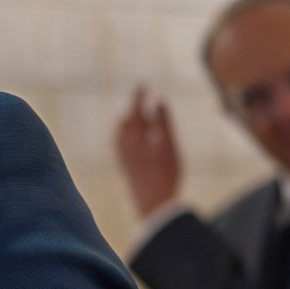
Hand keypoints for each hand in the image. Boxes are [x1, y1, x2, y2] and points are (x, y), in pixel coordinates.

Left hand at [113, 85, 180, 217]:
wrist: (153, 205)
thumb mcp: (169, 146)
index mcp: (134, 137)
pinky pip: (120, 144)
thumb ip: (163, 123)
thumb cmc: (165, 175)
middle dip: (134, 108)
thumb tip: (159, 101)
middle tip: (141, 97)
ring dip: (129, 121)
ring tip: (137, 114)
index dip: (139, 96)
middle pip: (126, 121)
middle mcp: (124, 146)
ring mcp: (122, 157)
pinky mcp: (124, 167)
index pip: (135, 110)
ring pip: (121, 132)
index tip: (143, 83)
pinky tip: (131, 137)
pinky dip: (126, 134)